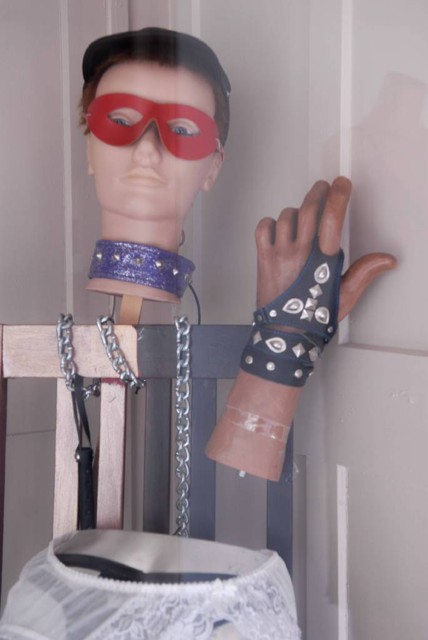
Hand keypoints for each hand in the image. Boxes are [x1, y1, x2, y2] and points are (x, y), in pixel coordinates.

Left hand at [255, 176, 396, 317]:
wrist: (284, 334)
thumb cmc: (313, 316)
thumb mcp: (345, 296)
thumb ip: (364, 273)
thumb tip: (386, 259)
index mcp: (323, 262)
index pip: (332, 220)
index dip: (338, 197)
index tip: (342, 185)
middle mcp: (300, 254)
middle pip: (308, 210)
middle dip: (318, 193)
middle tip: (323, 187)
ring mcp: (279, 255)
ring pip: (286, 217)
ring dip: (296, 211)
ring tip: (302, 217)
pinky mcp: (263, 258)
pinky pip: (263, 228)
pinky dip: (271, 223)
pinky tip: (279, 229)